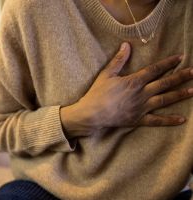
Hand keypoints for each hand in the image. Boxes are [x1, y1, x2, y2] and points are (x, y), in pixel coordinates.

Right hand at [61, 42, 192, 138]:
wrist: (92, 113)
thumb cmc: (97, 93)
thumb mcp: (106, 74)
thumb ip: (118, 60)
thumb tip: (126, 45)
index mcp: (134, 81)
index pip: (155, 70)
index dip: (168, 63)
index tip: (180, 58)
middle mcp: (141, 94)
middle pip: (164, 83)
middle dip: (180, 77)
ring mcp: (142, 107)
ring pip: (164, 100)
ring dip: (179, 95)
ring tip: (192, 91)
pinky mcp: (138, 119)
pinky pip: (156, 121)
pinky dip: (169, 120)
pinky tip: (182, 119)